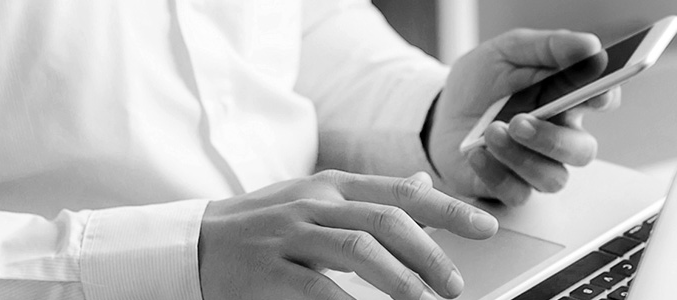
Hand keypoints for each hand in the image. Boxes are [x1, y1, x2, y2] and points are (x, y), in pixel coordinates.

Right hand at [198, 170, 498, 299]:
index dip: (448, 210)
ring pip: (358, 250)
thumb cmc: (261, 225)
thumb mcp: (315, 198)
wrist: (190, 244)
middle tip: (457, 285)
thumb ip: (368, 197)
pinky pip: (318, 290)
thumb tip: (423, 186)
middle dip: (431, 254)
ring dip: (400, 280)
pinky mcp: (267, 271)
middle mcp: (313, 204)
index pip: (400, 193)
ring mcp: (289, 236)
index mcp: (331, 186)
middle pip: (387, 220)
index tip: (486, 227)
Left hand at [429, 29, 621, 204]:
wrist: (441, 112)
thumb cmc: (480, 83)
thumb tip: (590, 45)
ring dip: (522, 156)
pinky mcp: (509, 188)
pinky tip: (476, 153)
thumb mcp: (507, 52)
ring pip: (553, 178)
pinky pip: (516, 193)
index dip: (605, 98)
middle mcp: (557, 136)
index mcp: (565, 99)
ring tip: (492, 132)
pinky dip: (495, 173)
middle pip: (582, 151)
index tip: (597, 94)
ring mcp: (535, 166)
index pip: (603, 100)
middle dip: (554, 139)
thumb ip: (549, 47)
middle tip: (520, 121)